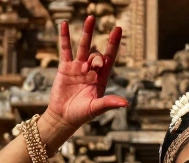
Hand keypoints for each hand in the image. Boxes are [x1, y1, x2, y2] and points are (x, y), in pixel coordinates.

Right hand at [48, 16, 126, 130]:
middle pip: (97, 54)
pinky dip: (64, 37)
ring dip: (87, 33)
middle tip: (95, 62)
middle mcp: (91, 70)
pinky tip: (63, 25)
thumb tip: (125, 103)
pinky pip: (65, 50)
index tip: (118, 29)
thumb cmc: (81, 115)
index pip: (109, 58)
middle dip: (98, 54)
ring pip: (83, 47)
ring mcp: (78, 67)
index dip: (113, 44)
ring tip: (90, 18)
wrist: (63, 117)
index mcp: (101, 78)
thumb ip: (109, 103)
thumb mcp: (96, 108)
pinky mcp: (65, 67)